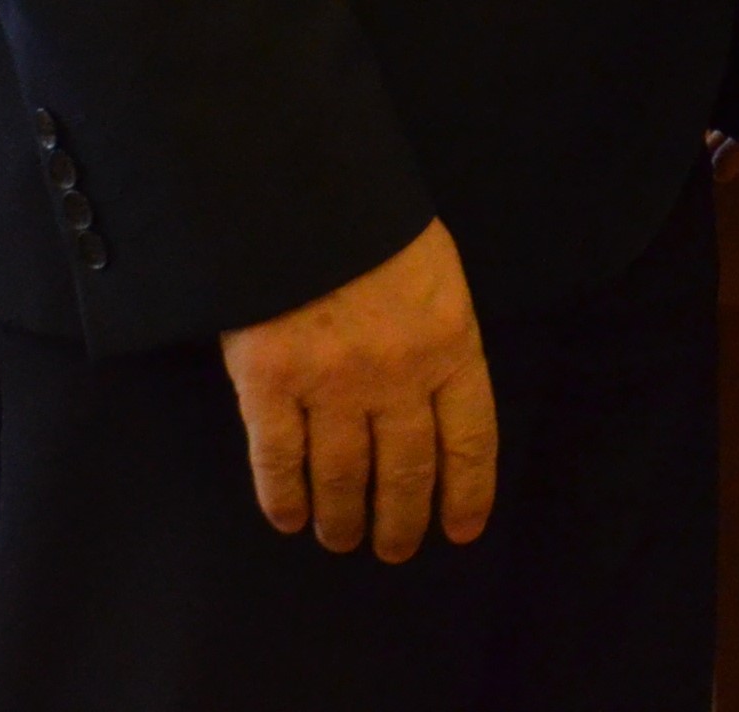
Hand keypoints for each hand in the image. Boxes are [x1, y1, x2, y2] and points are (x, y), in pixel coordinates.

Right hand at [220, 218, 494, 562]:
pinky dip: (283, 497)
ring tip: (341, 539)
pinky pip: (279, 460)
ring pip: (343, 476)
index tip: (459, 531)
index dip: (466, 493)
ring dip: (343, 518)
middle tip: (392, 549)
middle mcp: (397, 374)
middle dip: (401, 521)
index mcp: (450, 341)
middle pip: (406, 472)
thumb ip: (438, 335)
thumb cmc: (371, 222)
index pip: (469, 440)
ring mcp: (331, 383)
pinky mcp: (269, 382)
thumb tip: (436, 397)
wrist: (298, 188)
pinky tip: (289, 517)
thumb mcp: (434, 271)